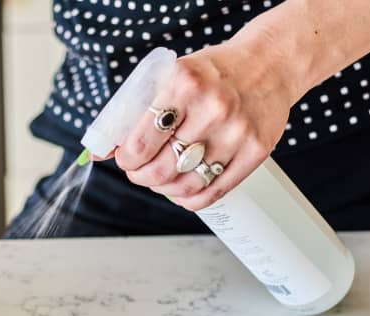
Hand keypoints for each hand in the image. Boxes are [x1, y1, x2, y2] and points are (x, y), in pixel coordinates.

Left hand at [111, 33, 296, 210]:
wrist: (269, 63)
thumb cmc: (212, 73)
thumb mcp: (171, 78)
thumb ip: (137, 113)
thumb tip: (100, 152)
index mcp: (183, 84)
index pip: (140, 143)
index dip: (126, 160)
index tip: (125, 159)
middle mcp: (212, 109)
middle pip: (161, 168)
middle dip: (140, 177)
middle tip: (139, 171)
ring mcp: (237, 132)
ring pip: (186, 185)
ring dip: (164, 189)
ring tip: (160, 179)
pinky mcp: (256, 151)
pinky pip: (215, 191)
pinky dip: (191, 199)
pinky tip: (182, 192)